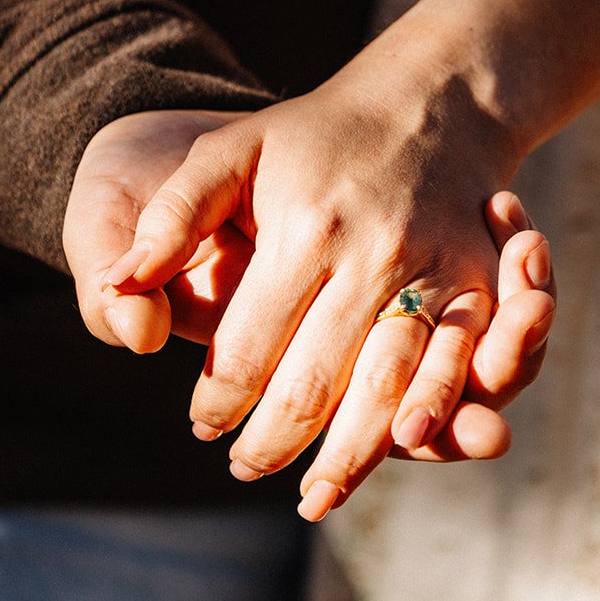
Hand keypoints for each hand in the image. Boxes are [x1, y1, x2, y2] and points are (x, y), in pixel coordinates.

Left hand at [62, 69, 551, 515]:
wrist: (428, 104)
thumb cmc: (315, 136)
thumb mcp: (232, 151)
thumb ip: (171, 216)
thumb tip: (119, 287)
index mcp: (307, 229)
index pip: (249, 348)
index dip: (218, 400)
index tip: (201, 425)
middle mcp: (375, 255)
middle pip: (315, 384)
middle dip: (273, 442)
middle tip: (243, 468)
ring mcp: (436, 272)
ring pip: (388, 390)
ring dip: (350, 456)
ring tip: (313, 497)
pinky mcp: (481, 285)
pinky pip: (457, 370)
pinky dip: (431, 420)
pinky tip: (401, 451)